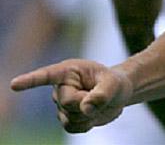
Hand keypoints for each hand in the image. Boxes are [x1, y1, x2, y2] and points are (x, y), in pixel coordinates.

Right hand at [10, 59, 131, 132]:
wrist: (115, 95)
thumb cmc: (114, 82)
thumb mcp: (114, 84)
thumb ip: (102, 94)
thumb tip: (85, 108)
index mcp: (69, 71)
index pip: (48, 75)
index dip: (31, 80)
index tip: (15, 84)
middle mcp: (60, 87)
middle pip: (67, 102)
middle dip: (87, 103)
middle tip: (99, 96)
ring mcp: (60, 104)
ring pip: (69, 118)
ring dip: (88, 115)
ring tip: (96, 103)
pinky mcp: (65, 118)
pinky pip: (73, 127)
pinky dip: (86, 124)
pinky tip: (92, 114)